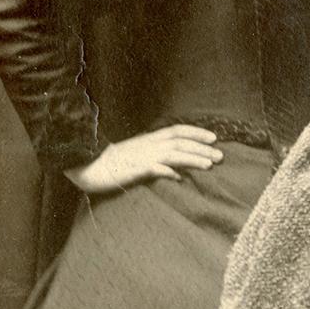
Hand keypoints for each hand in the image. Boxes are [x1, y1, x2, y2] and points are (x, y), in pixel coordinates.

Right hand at [67, 124, 221, 194]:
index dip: (196, 132)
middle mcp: (148, 145)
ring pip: (172, 154)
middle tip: (221, 155)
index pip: (177, 130)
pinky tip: (179, 177)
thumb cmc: (115, 162)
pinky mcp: (133, 169)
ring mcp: (141, 157)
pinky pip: (153, 169)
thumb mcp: (139, 153)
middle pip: (180, 142)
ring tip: (209, 165)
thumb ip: (157, 155)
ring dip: (192, 158)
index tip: (214, 137)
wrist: (89, 167)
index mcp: (150, 139)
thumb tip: (176, 165)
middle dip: (202, 148)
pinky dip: (167, 172)